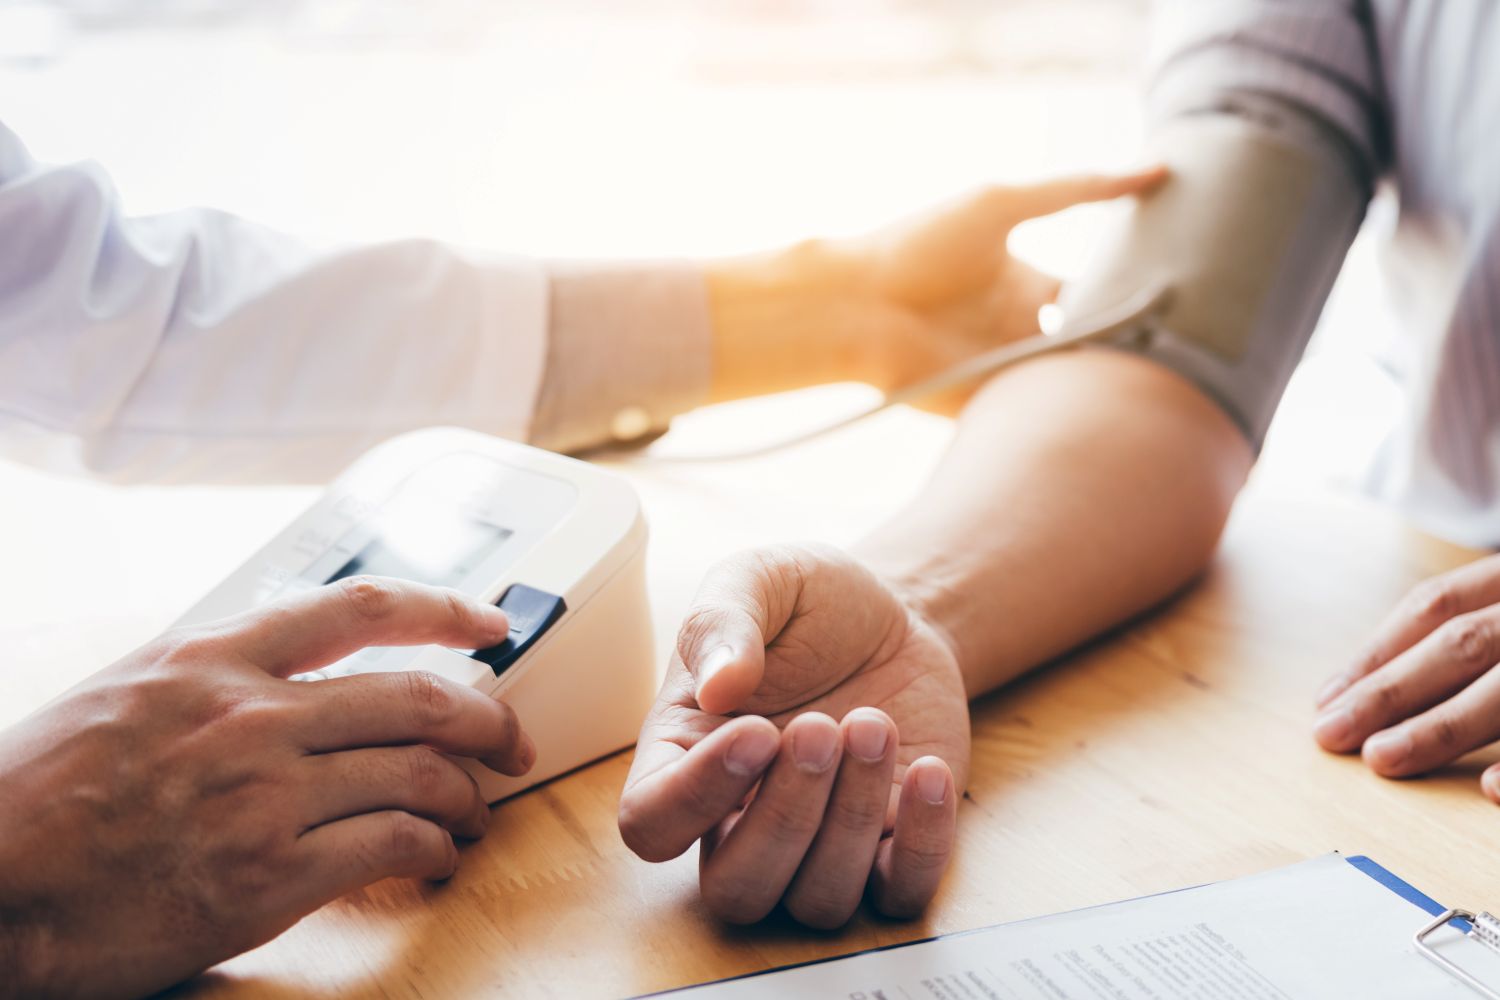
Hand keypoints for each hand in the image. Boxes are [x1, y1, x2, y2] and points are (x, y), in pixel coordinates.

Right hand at [0, 577, 533, 998]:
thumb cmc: (34, 797)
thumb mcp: (124, 695)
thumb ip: (215, 678)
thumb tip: (295, 677)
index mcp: (212, 659)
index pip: (359, 607)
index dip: (445, 608)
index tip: (492, 620)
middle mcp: (249, 715)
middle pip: (419, 695)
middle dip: (490, 718)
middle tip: (511, 741)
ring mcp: (263, 795)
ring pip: (420, 772)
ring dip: (469, 794)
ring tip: (476, 811)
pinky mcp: (267, 876)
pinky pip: (392, 845)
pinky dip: (433, 850)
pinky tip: (436, 858)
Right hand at [618, 544, 968, 927]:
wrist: (894, 618)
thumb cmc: (808, 605)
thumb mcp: (759, 580)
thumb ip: (722, 621)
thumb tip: (717, 686)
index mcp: (682, 757)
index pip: (651, 825)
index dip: (695, 797)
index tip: (757, 729)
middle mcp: (739, 819)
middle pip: (736, 889)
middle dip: (784, 816)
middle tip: (822, 727)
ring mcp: (816, 846)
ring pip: (817, 900)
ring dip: (851, 817)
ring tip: (873, 724)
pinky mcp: (890, 848)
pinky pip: (900, 894)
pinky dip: (923, 843)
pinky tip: (928, 770)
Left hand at [706, 166, 1167, 408]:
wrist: (856, 303)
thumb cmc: (920, 245)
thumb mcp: (1004, 204)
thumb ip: (1078, 190)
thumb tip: (1154, 169)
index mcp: (1026, 282)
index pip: (1095, 292)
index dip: (1136, 294)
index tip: (1185, 296)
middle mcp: (1020, 328)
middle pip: (1093, 343)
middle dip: (1133, 346)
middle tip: (1188, 349)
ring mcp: (1003, 370)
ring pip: (1072, 384)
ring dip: (1107, 384)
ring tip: (1166, 385)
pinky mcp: (983, 408)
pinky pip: (1037, 416)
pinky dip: (1068, 415)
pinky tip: (1114, 416)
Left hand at [1314, 554, 1499, 795]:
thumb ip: (1471, 625)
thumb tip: (1365, 685)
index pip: (1436, 604)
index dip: (1377, 652)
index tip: (1326, 698)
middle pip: (1461, 644)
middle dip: (1391, 691)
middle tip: (1330, 733)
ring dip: (1442, 727)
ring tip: (1382, 758)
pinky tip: (1489, 789)